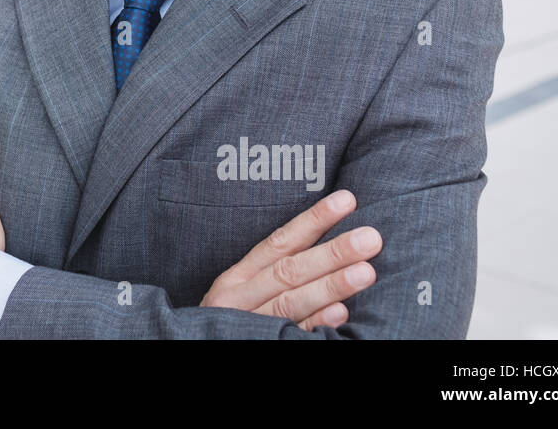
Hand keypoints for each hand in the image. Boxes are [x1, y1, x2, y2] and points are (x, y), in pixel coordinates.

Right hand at [199, 189, 381, 329]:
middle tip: (370, 238)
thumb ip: (273, 274)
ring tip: (366, 272)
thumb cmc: (232, 321)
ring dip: (330, 286)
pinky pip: (291, 335)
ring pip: (291, 302)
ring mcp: (249, 324)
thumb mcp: (242, 292)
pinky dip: (316, 323)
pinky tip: (341, 313)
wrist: (186, 355)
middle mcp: (240, 298)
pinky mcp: (260, 344)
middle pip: (289, 271)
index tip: (347, 201)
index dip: (314, 221)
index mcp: (237, 278)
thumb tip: (330, 248)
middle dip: (332, 253)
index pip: (279, 243)